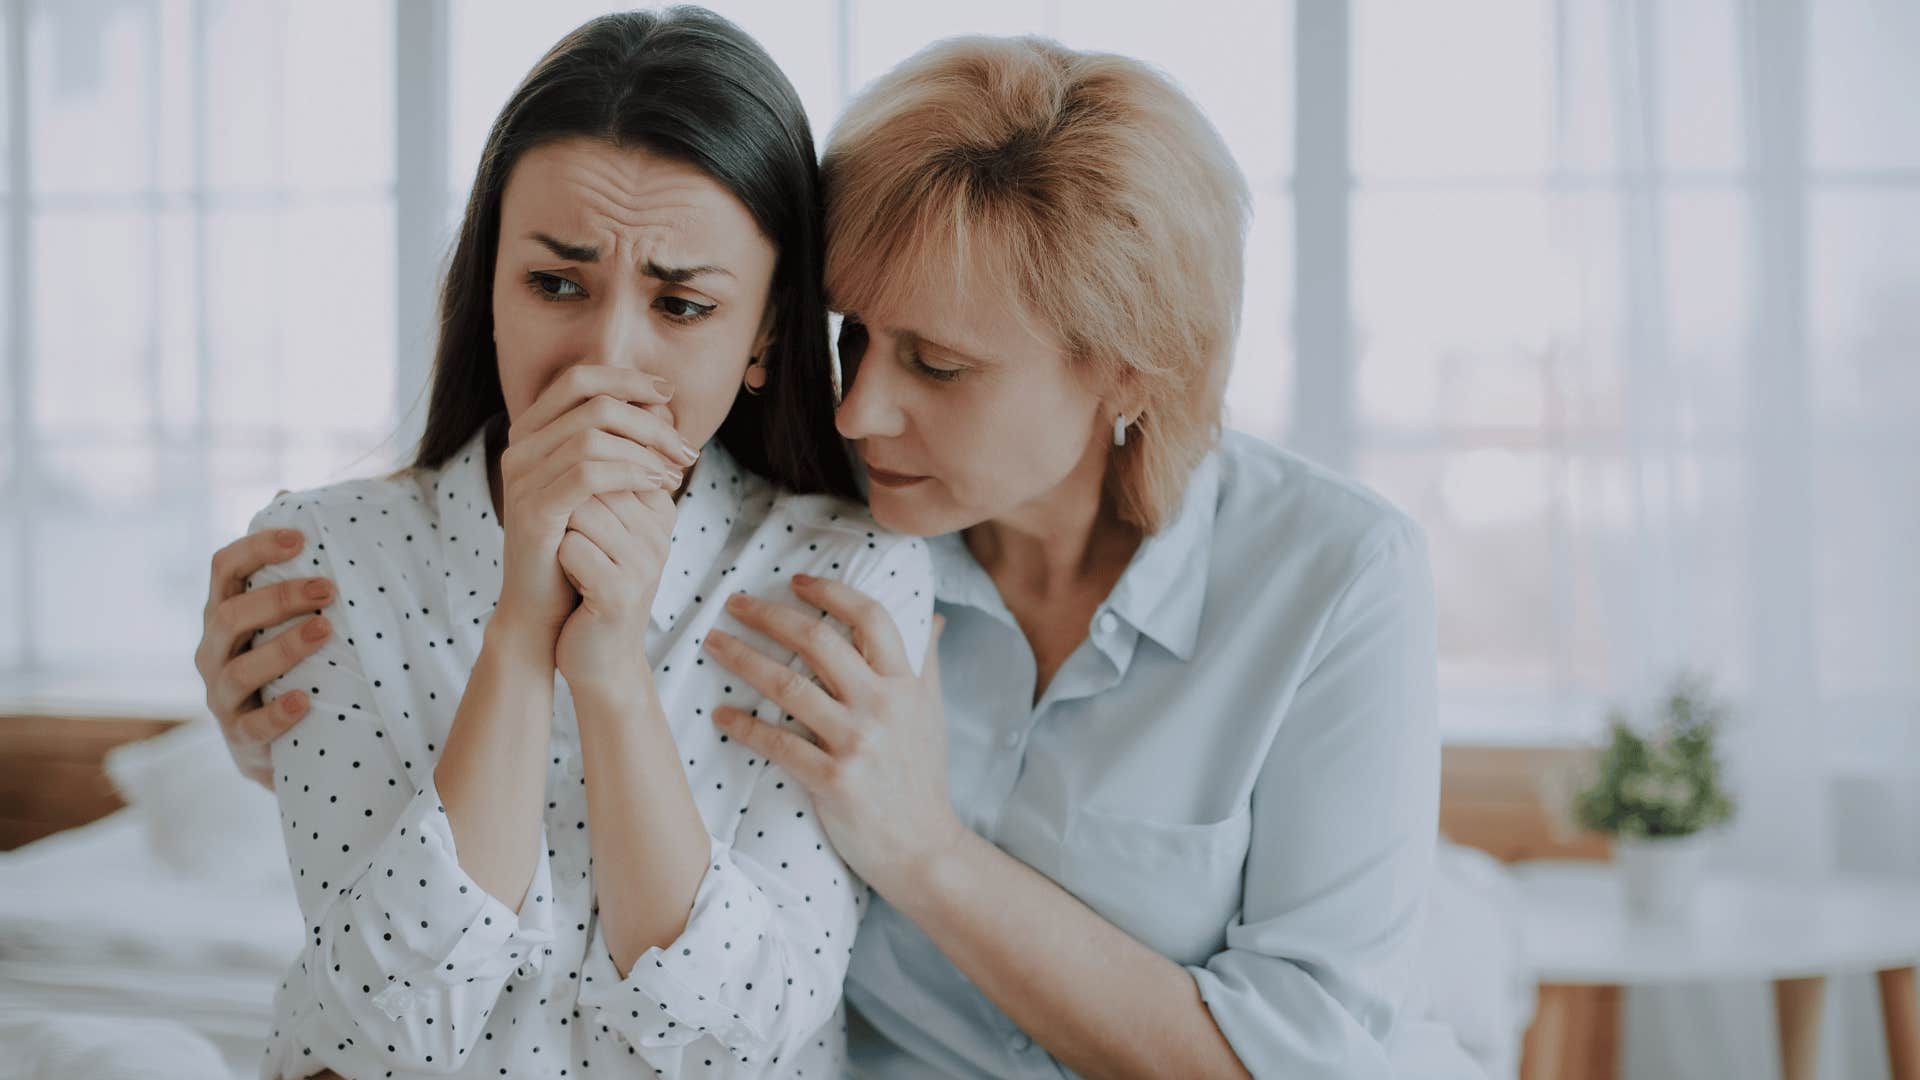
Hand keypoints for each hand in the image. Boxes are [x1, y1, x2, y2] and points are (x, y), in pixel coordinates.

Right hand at [196, 524, 335, 787]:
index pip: (224, 568)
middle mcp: (213, 650)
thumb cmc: (286, 663)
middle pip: (229, 614)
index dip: (256, 548)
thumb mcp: (285, 616)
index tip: (300, 537)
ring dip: (282, 647)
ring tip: (325, 630)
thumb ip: (287, 564)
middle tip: (327, 589)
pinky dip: (276, 712)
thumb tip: (289, 495)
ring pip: (238, 668)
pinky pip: (251, 725)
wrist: (277, 744)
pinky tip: (304, 700)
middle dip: (278, 598)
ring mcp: (221, 695)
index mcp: (223, 611)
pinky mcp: (239, 737)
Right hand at [494, 365, 694, 651]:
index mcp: (532, 433)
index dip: (627, 379)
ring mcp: (521, 479)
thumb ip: (619, 443)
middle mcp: (519, 449)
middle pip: (592, 404)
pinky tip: (658, 486)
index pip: (579, 379)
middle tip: (684, 449)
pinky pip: (588, 475)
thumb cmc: (578, 541)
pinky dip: (631, 474)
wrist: (544, 607)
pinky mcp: (532, 512)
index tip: (669, 395)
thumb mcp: (600, 485)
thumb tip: (663, 404)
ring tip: (677, 474)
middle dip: (649, 422)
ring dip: (647, 451)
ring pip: (592, 437)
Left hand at [552, 481, 676, 691]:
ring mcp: (645, 563)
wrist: (599, 657)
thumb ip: (604, 481)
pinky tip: (572, 580)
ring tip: (574, 561)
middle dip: (568, 507)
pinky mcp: (621, 592)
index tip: (581, 525)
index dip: (578, 490)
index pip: (611, 462)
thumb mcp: (607, 528)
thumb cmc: (593, 585)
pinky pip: (572, 547)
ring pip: (581, 511)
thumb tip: (585, 425)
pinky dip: (560, 560)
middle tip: (572, 543)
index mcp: (661, 512)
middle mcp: (660, 535)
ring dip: (562, 532)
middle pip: (595, 483)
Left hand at [700, 575, 956, 898]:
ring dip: (742, 658)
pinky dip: (744, 726)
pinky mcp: (833, 780)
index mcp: (906, 683)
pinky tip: (720, 715)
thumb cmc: (924, 778)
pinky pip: (777, 743)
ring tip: (713, 644)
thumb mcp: (933, 713)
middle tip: (733, 603)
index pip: (870, 617)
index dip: (830, 592)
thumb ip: (926, 662)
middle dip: (769, 614)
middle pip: (819, 640)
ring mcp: (858, 742)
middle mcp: (883, 705)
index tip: (795, 580)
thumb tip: (932, 617)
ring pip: (788, 684)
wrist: (924, 849)